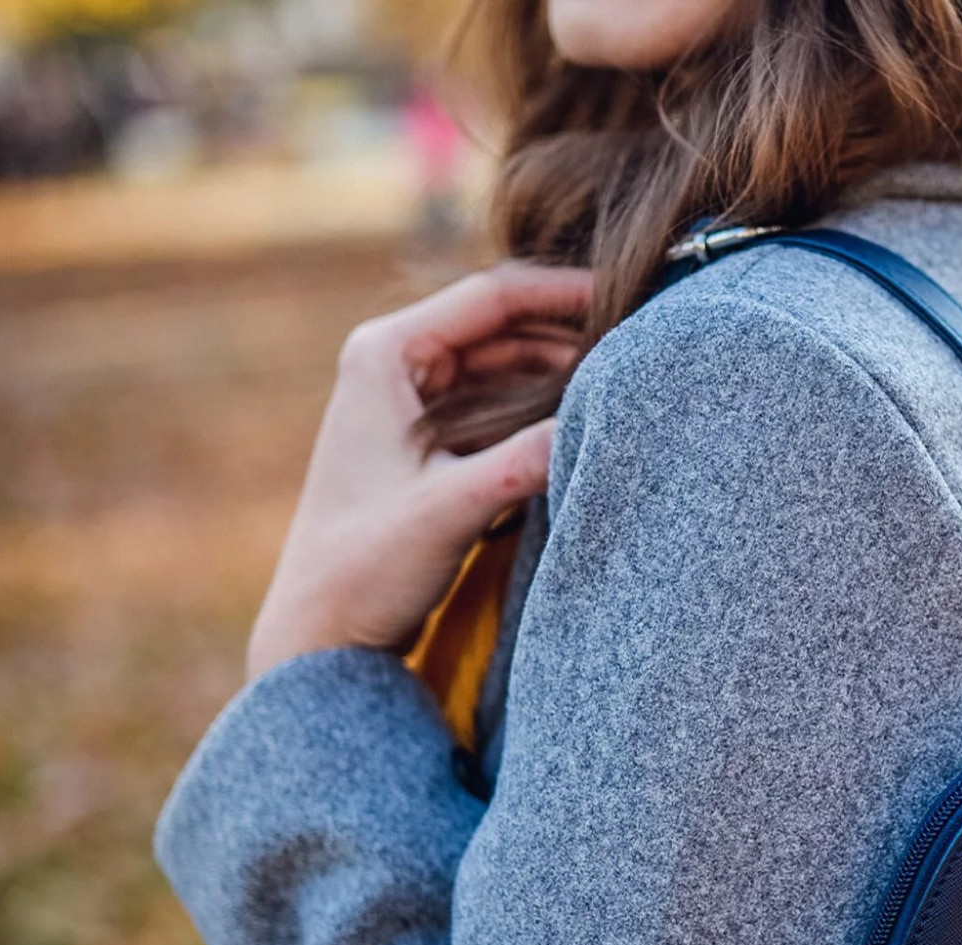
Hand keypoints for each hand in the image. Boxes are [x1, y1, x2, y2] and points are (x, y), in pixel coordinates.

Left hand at [245, 263, 592, 678]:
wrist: (320, 634)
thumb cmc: (363, 569)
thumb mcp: (452, 509)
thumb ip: (524, 462)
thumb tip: (599, 424)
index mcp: (386, 355)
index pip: (493, 297)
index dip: (565, 293)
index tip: (632, 297)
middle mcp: (395, 368)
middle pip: (504, 327)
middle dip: (570, 336)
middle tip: (642, 350)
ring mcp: (411, 407)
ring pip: (505, 369)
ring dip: (560, 377)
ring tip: (625, 388)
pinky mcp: (428, 448)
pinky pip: (498, 410)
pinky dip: (541, 414)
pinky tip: (586, 430)